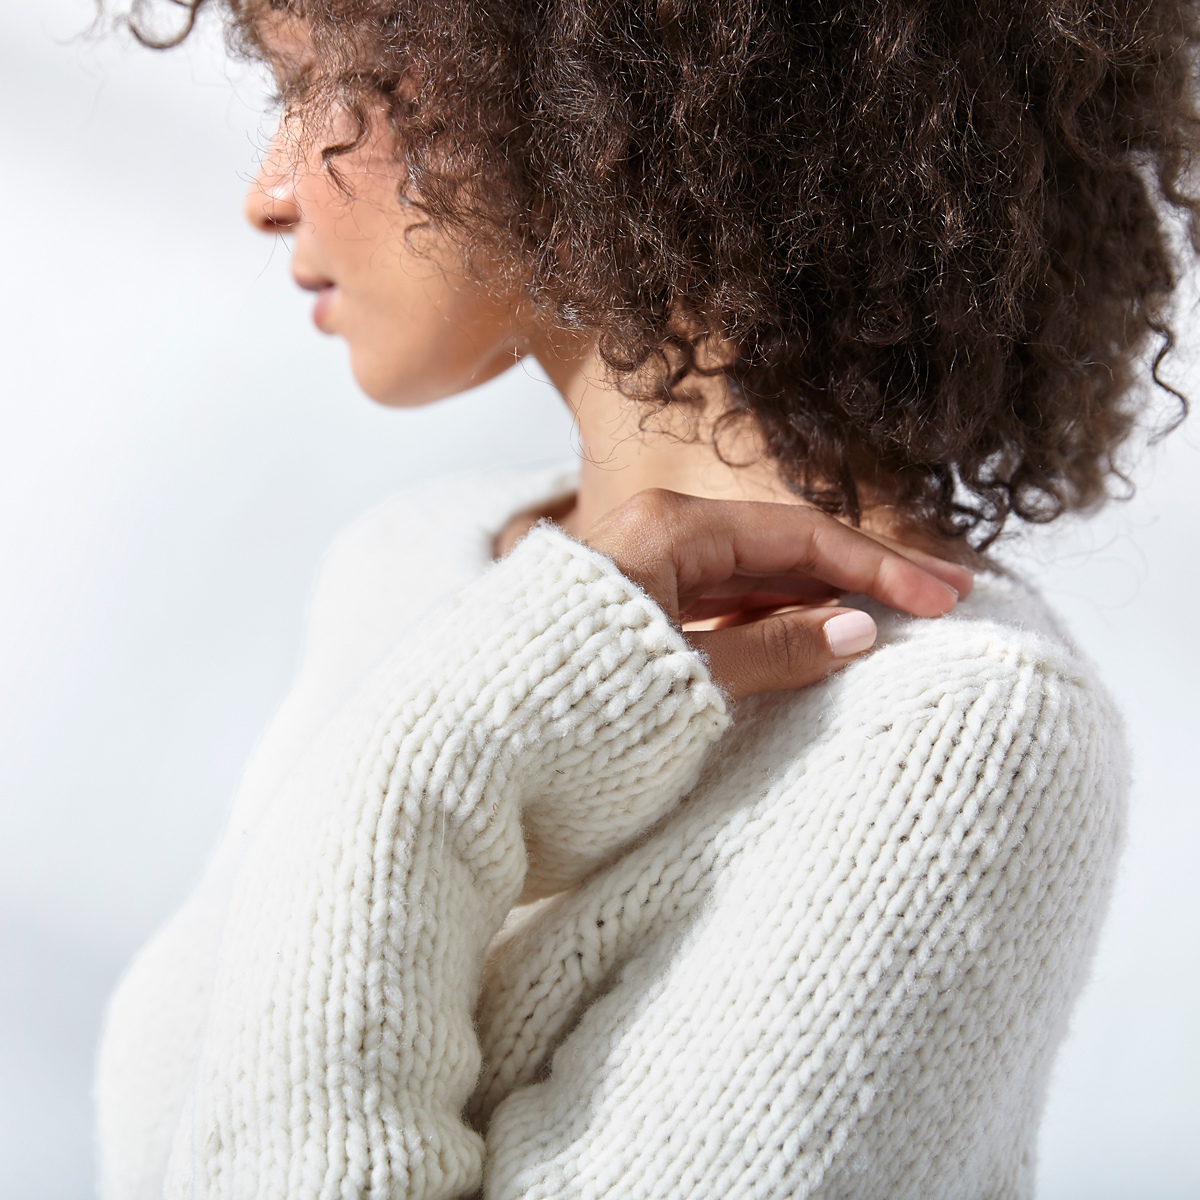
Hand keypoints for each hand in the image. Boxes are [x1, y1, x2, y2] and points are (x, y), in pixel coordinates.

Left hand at [584, 490, 973, 701]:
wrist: (471, 738)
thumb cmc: (568, 698)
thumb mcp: (684, 676)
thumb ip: (772, 649)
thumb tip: (860, 631)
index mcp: (669, 529)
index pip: (799, 537)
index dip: (878, 567)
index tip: (943, 597)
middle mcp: (657, 534)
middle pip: (781, 547)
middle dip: (859, 575)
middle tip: (938, 601)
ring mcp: (644, 567)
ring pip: (751, 574)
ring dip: (817, 596)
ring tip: (888, 624)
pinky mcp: (634, 604)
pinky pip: (718, 600)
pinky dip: (768, 618)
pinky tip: (809, 637)